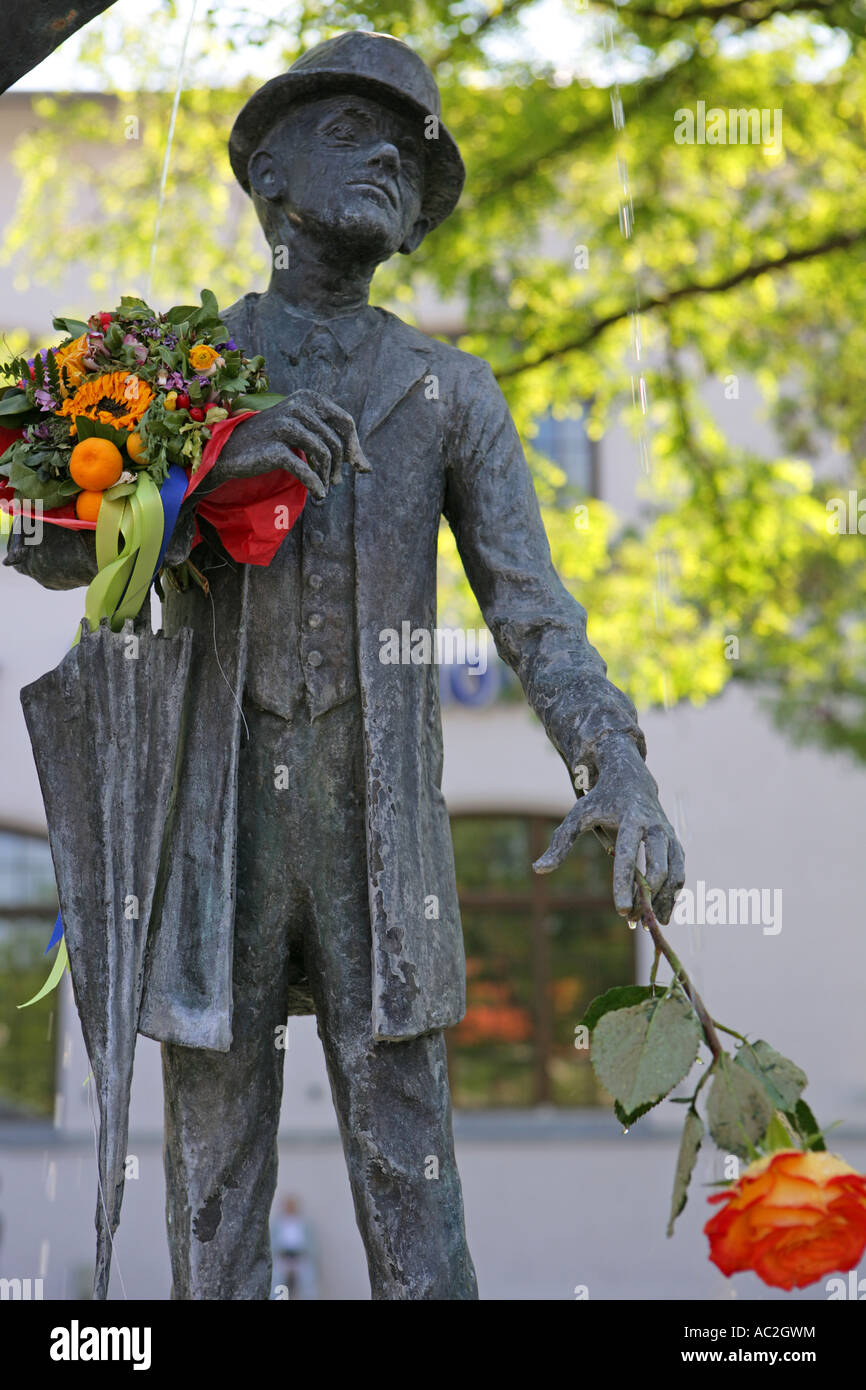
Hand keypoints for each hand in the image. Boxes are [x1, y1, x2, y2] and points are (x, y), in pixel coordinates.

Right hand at [207, 389, 370, 498]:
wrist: (230, 451)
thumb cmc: (271, 442)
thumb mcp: (303, 433)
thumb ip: (332, 442)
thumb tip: (367, 468)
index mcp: (308, 398)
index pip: (345, 422)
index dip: (354, 447)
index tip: (357, 467)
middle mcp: (298, 406)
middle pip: (336, 441)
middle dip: (341, 465)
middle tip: (336, 482)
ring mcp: (286, 425)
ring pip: (324, 454)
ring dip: (328, 476)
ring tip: (324, 487)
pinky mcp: (275, 448)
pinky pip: (305, 470)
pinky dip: (315, 485)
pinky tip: (318, 495)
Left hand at [533, 733, 684, 924]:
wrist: (631, 778)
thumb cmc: (601, 799)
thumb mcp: (578, 815)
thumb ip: (560, 842)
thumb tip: (538, 869)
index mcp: (631, 819)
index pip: (629, 855)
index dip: (625, 884)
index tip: (621, 910)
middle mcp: (655, 827)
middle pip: (660, 865)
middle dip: (649, 894)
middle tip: (633, 919)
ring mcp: (668, 835)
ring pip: (674, 872)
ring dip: (665, 900)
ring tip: (652, 924)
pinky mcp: (674, 843)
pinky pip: (679, 872)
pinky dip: (673, 894)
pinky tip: (662, 914)